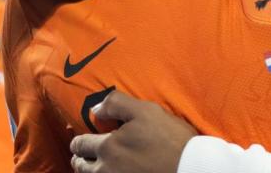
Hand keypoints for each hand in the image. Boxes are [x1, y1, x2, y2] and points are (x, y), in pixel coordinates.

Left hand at [70, 90, 197, 172]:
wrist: (190, 168)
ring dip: (89, 171)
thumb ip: (116, 104)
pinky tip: (114, 172)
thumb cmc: (170, 139)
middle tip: (84, 155)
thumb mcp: (146, 111)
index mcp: (107, 147)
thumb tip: (95, 109)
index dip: (80, 141)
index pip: (80, 145)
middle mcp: (105, 170)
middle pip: (80, 166)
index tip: (84, 140)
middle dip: (80, 158)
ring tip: (95, 167)